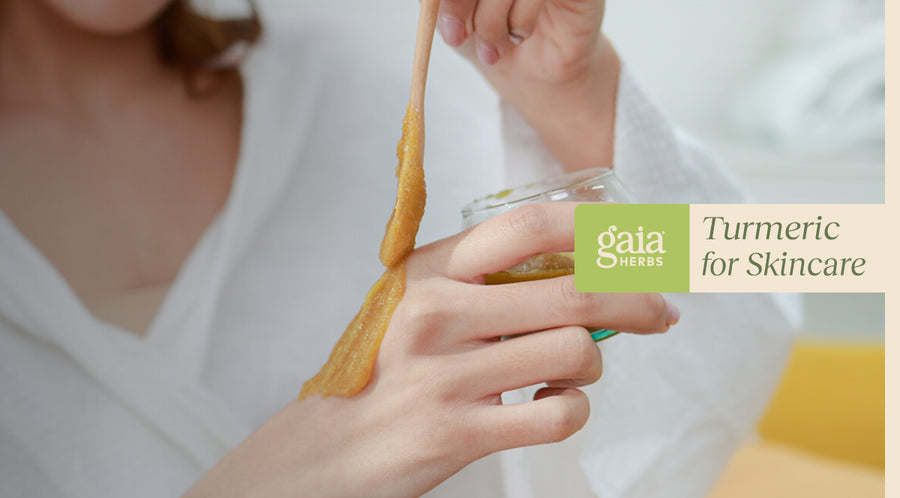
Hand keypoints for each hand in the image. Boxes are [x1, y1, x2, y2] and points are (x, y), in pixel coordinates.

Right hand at [185, 203, 675, 497]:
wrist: (327, 446)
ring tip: (573, 373)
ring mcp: (447, 372)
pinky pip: (559, 414)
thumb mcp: (420, 304)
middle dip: (639, 300)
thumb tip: (586, 272)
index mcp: (433, 269)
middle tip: (661, 313)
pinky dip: (572, 410)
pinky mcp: (458, 431)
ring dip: (594, 364)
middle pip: (575, 289)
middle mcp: (438, 310)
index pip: (531, 225)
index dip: (601, 227)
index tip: (639, 242)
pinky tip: (550, 404)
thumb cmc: (387, 369)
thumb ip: (487, 283)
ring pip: (575, 351)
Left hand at [437, 0, 619, 170]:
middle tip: (458, 36)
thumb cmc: (499, 41)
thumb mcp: (461, 23)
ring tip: (494, 48)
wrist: (541, 78)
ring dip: (491, 20)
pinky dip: (520, 19)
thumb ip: (443, 4)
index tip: (445, 25)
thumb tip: (430, 1)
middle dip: (462, 4)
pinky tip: (520, 35)